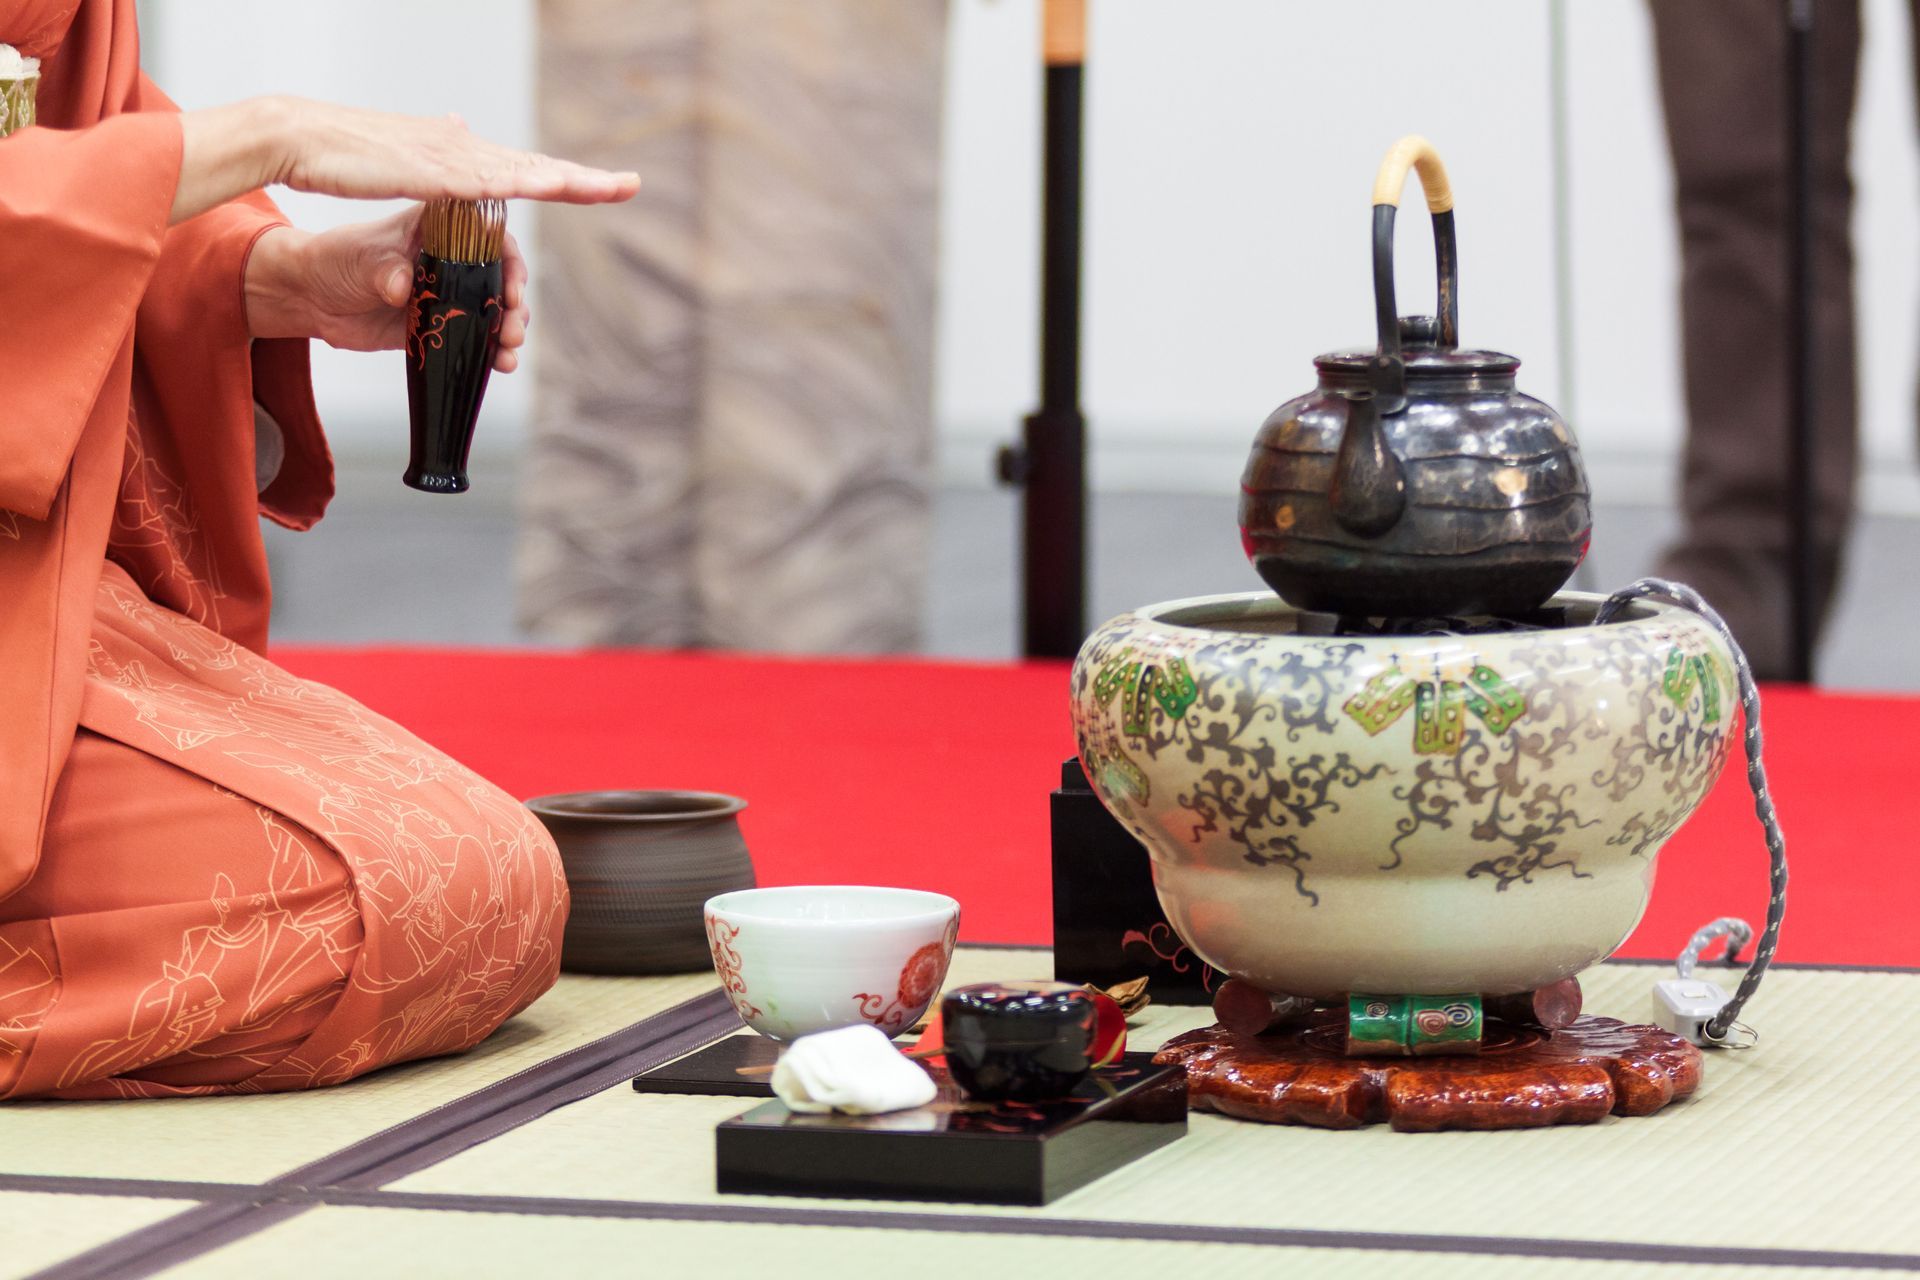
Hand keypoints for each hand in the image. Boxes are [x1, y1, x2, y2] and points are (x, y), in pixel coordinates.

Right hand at [174, 96, 638, 223]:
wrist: (300, 136)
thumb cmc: (346, 154)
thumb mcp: (403, 159)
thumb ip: (437, 154)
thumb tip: (461, 133)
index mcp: (461, 155)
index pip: (527, 168)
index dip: (570, 178)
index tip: (612, 186)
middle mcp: (463, 150)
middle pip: (536, 167)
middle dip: (585, 179)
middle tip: (631, 185)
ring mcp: (447, 157)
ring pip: (518, 170)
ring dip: (561, 179)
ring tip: (604, 188)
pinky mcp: (426, 170)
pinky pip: (479, 180)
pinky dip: (514, 181)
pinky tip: (543, 185)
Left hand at [246, 207, 532, 373]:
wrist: (309, 299)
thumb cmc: (333, 261)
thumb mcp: (359, 259)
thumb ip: (385, 270)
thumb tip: (403, 287)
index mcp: (437, 228)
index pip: (488, 236)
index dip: (509, 260)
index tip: (510, 288)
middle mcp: (450, 260)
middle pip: (500, 277)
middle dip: (514, 304)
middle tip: (512, 327)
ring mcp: (448, 294)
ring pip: (493, 311)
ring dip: (509, 331)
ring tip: (508, 351)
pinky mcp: (441, 326)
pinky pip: (475, 339)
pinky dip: (491, 353)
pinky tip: (499, 365)